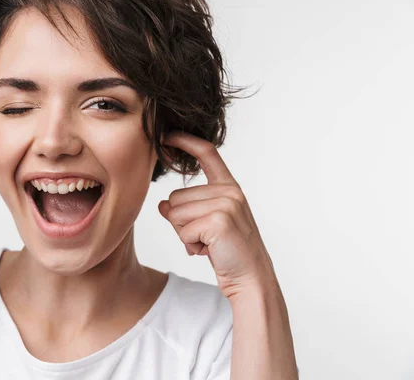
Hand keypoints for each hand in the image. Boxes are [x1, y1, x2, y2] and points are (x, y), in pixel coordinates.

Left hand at [158, 131, 275, 297]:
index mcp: (229, 187)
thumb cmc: (227, 252)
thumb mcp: (205, 225)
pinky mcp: (219, 221)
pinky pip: (182, 230)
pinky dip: (189, 245)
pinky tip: (209, 251)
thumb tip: (162, 205)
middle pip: (174, 198)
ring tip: (208, 244)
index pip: (206, 153)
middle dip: (180, 223)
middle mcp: (229, 191)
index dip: (184, 141)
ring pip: (175, 214)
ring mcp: (226, 204)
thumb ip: (185, 210)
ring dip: (184, 235)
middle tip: (205, 238)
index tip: (166, 135)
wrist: (251, 278)